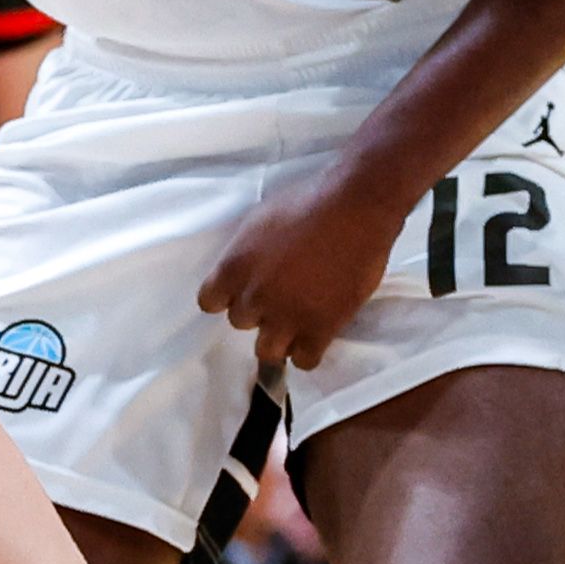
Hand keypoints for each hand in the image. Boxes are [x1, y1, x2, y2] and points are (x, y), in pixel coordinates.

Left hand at [200, 159, 413, 372]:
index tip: (242, 292)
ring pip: (268, 351)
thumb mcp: (259, 220)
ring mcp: (287, 317)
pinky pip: (304, 360)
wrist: (355, 208)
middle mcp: (254, 297)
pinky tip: (316, 334)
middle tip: (281, 296)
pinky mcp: (320, 329)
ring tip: (296, 322)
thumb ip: (245, 253)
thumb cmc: (309, 203)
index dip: (228, 297)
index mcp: (234, 267)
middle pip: (241, 323)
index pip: (209, 301)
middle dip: (259, 311)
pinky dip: (309, 351)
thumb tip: (243, 272)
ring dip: (280, 338)